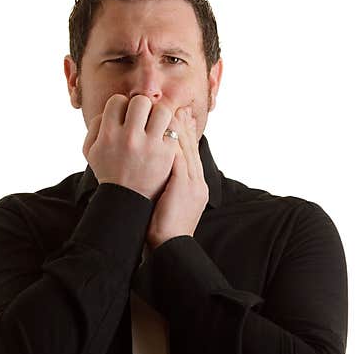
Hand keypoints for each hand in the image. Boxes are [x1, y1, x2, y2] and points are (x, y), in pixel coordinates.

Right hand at [83, 94, 178, 200]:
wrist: (127, 200)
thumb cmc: (108, 171)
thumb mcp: (90, 150)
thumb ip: (95, 125)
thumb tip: (110, 109)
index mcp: (108, 134)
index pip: (118, 100)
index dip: (122, 106)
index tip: (125, 116)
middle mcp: (129, 137)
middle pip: (141, 101)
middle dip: (142, 107)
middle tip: (143, 118)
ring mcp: (150, 145)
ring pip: (162, 111)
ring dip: (160, 116)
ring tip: (156, 125)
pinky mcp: (167, 153)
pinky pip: (173, 129)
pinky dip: (170, 131)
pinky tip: (164, 137)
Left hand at [145, 106, 208, 248]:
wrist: (171, 247)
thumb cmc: (164, 229)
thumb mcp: (169, 203)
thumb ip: (167, 185)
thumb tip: (158, 171)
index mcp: (195, 186)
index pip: (191, 154)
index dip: (185, 134)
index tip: (177, 118)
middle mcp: (197, 182)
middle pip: (192, 147)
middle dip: (184, 125)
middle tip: (176, 106)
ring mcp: (193, 184)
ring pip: (187, 149)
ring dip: (179, 129)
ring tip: (170, 111)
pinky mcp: (186, 187)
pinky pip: (182, 159)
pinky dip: (175, 143)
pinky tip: (166, 130)